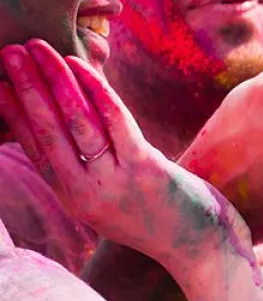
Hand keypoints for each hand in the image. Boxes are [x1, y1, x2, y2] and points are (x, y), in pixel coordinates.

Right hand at [0, 41, 245, 272]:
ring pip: (75, 123)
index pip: (34, 148)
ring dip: (53, 82)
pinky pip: (115, 122)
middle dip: (25, 89)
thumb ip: (93, 170)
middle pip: (46, 132)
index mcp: (75, 198)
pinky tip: (80, 66)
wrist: (205, 250)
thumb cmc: (165, 218)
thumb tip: (75, 128)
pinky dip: (95, 91)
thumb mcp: (116, 200)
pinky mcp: (145, 169)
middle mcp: (87, 192)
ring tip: (35, 50)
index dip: (12, 114)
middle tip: (7, 53)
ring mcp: (114, 181)